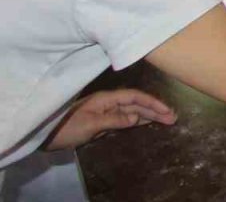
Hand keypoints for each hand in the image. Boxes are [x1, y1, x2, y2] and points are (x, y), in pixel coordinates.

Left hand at [44, 89, 175, 149]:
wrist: (45, 135)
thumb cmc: (67, 127)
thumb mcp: (91, 124)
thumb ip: (115, 119)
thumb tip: (137, 117)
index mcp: (107, 99)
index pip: (135, 97)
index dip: (153, 103)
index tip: (168, 110)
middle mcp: (109, 102)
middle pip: (137, 104)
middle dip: (156, 109)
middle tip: (174, 117)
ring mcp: (106, 112)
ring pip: (133, 111)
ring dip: (150, 115)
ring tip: (167, 119)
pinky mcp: (103, 122)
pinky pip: (126, 118)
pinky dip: (139, 120)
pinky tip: (148, 122)